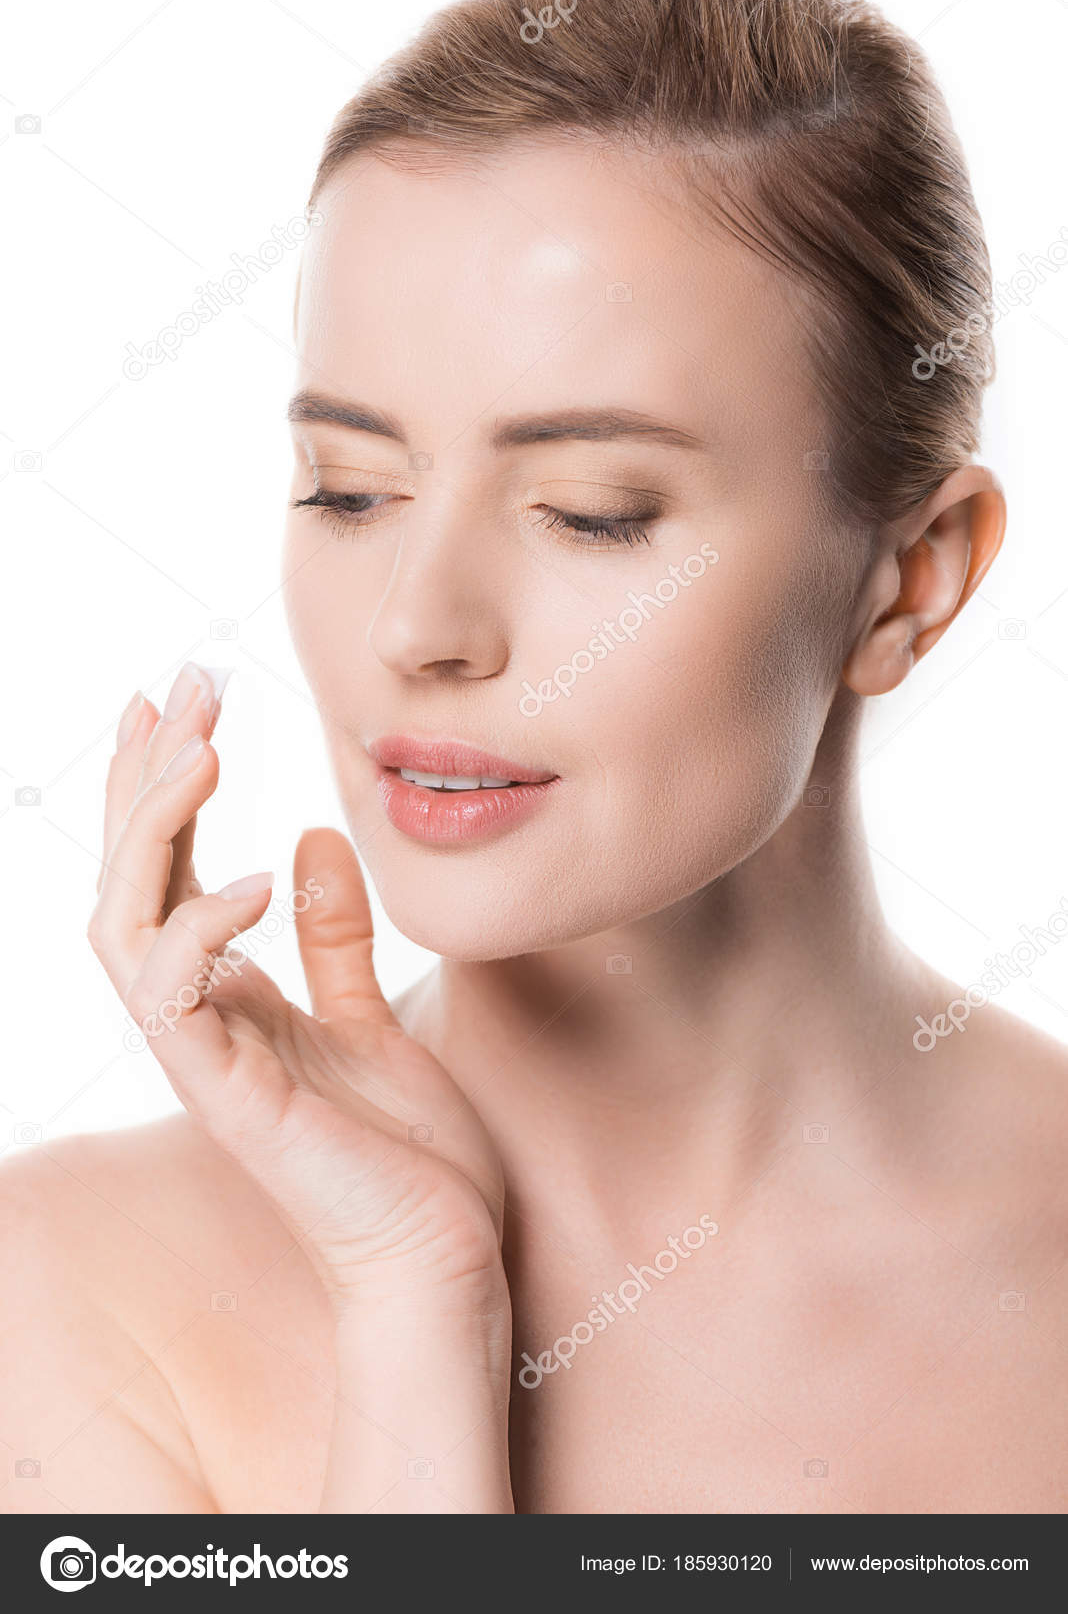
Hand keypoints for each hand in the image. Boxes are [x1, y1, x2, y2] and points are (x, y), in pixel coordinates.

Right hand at [88, 664, 507, 1318]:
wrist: (441, 1260)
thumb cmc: (408, 1155)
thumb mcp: (373, 1016)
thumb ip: (333, 937)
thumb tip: (307, 838)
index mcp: (227, 999)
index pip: (167, 870)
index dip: (161, 785)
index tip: (182, 699)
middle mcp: (200, 1021)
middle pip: (129, 880)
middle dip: (146, 778)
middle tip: (183, 687)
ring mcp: (206, 1061)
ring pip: (123, 927)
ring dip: (151, 831)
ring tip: (200, 750)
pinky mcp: (231, 1100)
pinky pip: (174, 1001)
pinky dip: (199, 931)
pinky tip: (250, 878)